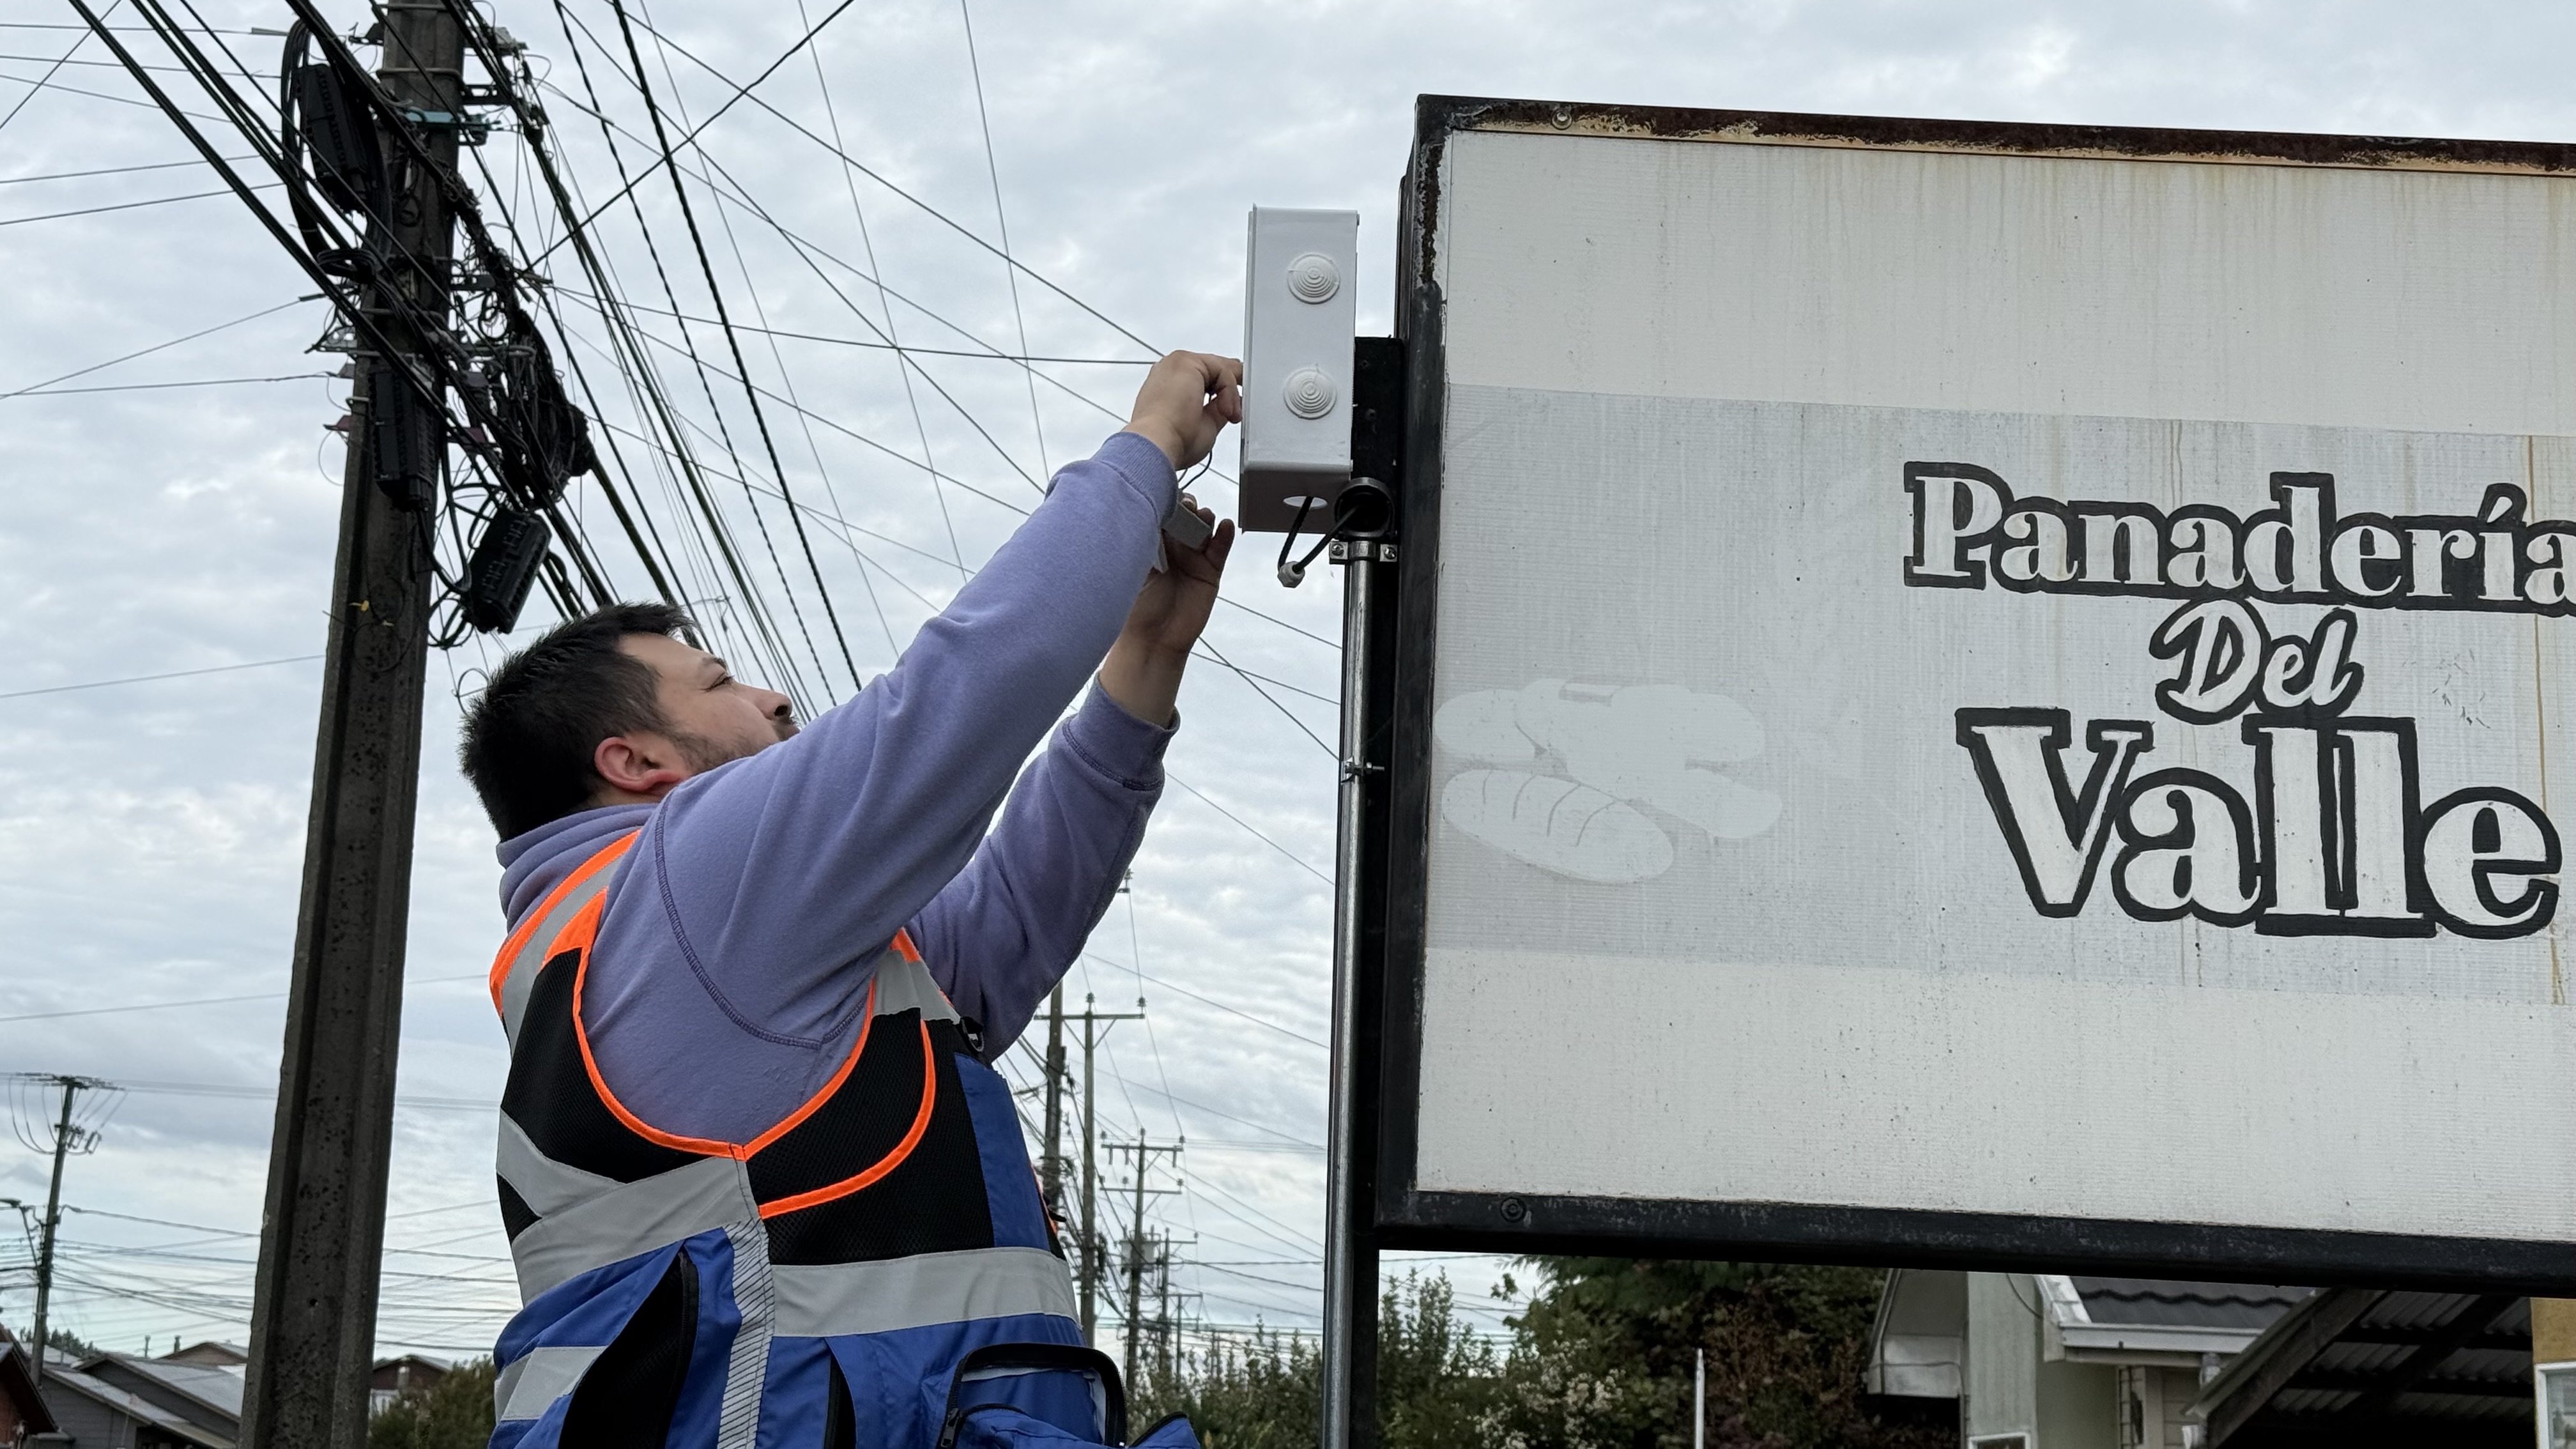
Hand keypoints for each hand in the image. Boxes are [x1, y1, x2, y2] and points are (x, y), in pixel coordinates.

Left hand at [1098, 495, 1235, 724]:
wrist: (1153, 640)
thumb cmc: (1134, 607)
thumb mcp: (1131, 570)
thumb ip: (1139, 543)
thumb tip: (1139, 511)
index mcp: (1148, 542)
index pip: (1159, 511)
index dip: (1163, 500)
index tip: (1163, 491)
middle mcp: (1172, 546)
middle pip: (1184, 515)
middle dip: (1185, 505)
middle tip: (1183, 504)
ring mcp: (1192, 557)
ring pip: (1203, 528)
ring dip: (1204, 517)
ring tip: (1202, 515)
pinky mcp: (1210, 572)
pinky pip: (1220, 548)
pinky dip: (1224, 535)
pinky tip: (1225, 526)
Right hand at [1122, 352, 1242, 469]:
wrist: (1157, 443)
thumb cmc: (1171, 441)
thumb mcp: (1204, 424)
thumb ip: (1216, 409)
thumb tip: (1229, 403)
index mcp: (1169, 386)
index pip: (1203, 378)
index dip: (1224, 389)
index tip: (1235, 404)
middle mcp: (1170, 371)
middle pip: (1212, 369)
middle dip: (1231, 386)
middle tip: (1242, 403)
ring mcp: (1176, 364)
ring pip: (1218, 369)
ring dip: (1230, 393)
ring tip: (1230, 416)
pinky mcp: (1186, 361)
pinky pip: (1222, 370)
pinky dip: (1229, 391)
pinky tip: (1225, 410)